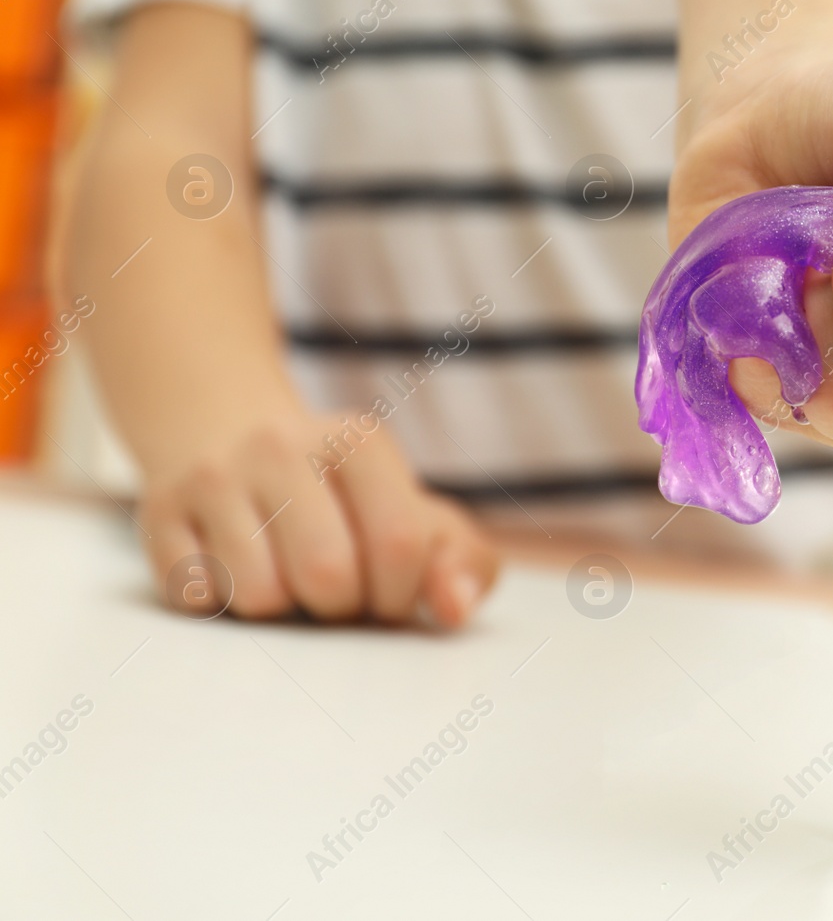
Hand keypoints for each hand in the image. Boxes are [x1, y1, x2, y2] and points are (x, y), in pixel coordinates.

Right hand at [140, 409, 497, 625]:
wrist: (227, 432)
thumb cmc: (346, 500)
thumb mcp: (419, 516)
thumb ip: (464, 563)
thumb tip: (454, 610)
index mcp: (360, 441)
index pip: (401, 545)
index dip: (400, 593)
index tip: (387, 589)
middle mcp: (282, 445)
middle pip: (328, 577)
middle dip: (339, 607)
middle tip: (332, 588)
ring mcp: (214, 476)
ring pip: (260, 597)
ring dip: (281, 610)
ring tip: (284, 573)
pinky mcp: (158, 513)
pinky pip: (198, 598)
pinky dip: (222, 603)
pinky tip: (232, 565)